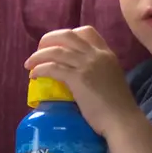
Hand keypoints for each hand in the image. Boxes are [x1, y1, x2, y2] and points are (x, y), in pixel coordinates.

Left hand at [24, 27, 141, 138]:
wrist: (122, 120)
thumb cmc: (118, 108)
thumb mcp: (111, 80)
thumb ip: (99, 72)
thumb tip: (80, 75)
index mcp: (107, 54)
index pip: (87, 32)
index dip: (68, 35)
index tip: (58, 45)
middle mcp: (97, 55)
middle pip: (67, 35)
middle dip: (49, 39)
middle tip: (39, 50)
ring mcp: (87, 65)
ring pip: (56, 51)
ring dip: (38, 55)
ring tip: (29, 64)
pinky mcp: (78, 79)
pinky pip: (53, 68)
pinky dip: (40, 69)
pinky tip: (34, 75)